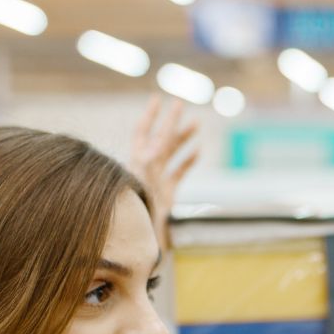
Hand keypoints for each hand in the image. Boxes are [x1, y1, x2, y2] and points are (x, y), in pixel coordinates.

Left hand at [130, 95, 198, 247]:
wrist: (139, 234)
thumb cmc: (136, 208)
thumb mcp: (140, 183)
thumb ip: (148, 165)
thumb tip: (157, 148)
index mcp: (139, 161)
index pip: (144, 132)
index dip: (150, 115)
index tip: (158, 99)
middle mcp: (147, 166)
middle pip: (161, 138)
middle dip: (171, 121)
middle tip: (180, 103)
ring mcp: (157, 178)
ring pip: (173, 153)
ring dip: (184, 138)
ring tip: (196, 123)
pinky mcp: (167, 191)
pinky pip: (179, 172)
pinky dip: (189, 161)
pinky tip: (198, 151)